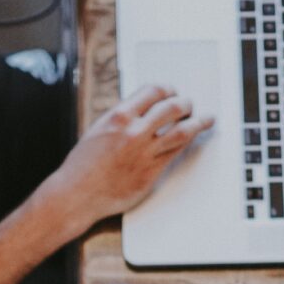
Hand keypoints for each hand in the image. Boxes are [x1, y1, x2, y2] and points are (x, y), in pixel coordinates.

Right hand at [37, 85, 215, 235]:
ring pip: (182, 131)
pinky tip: (192, 139)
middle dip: (185, 103)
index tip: (172, 91)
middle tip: (189, 104)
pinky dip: (187, 142)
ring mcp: (145, 153)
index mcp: (118, 116)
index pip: (153, 91)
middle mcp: (134, 132)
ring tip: (206, 119)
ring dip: (198, 122)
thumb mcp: (99, 128)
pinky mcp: (151, 172)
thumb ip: (123, 117)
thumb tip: (145, 107)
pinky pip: (177, 153)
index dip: (167, 89)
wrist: (77, 194)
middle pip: (172, 108)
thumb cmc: (84, 163)